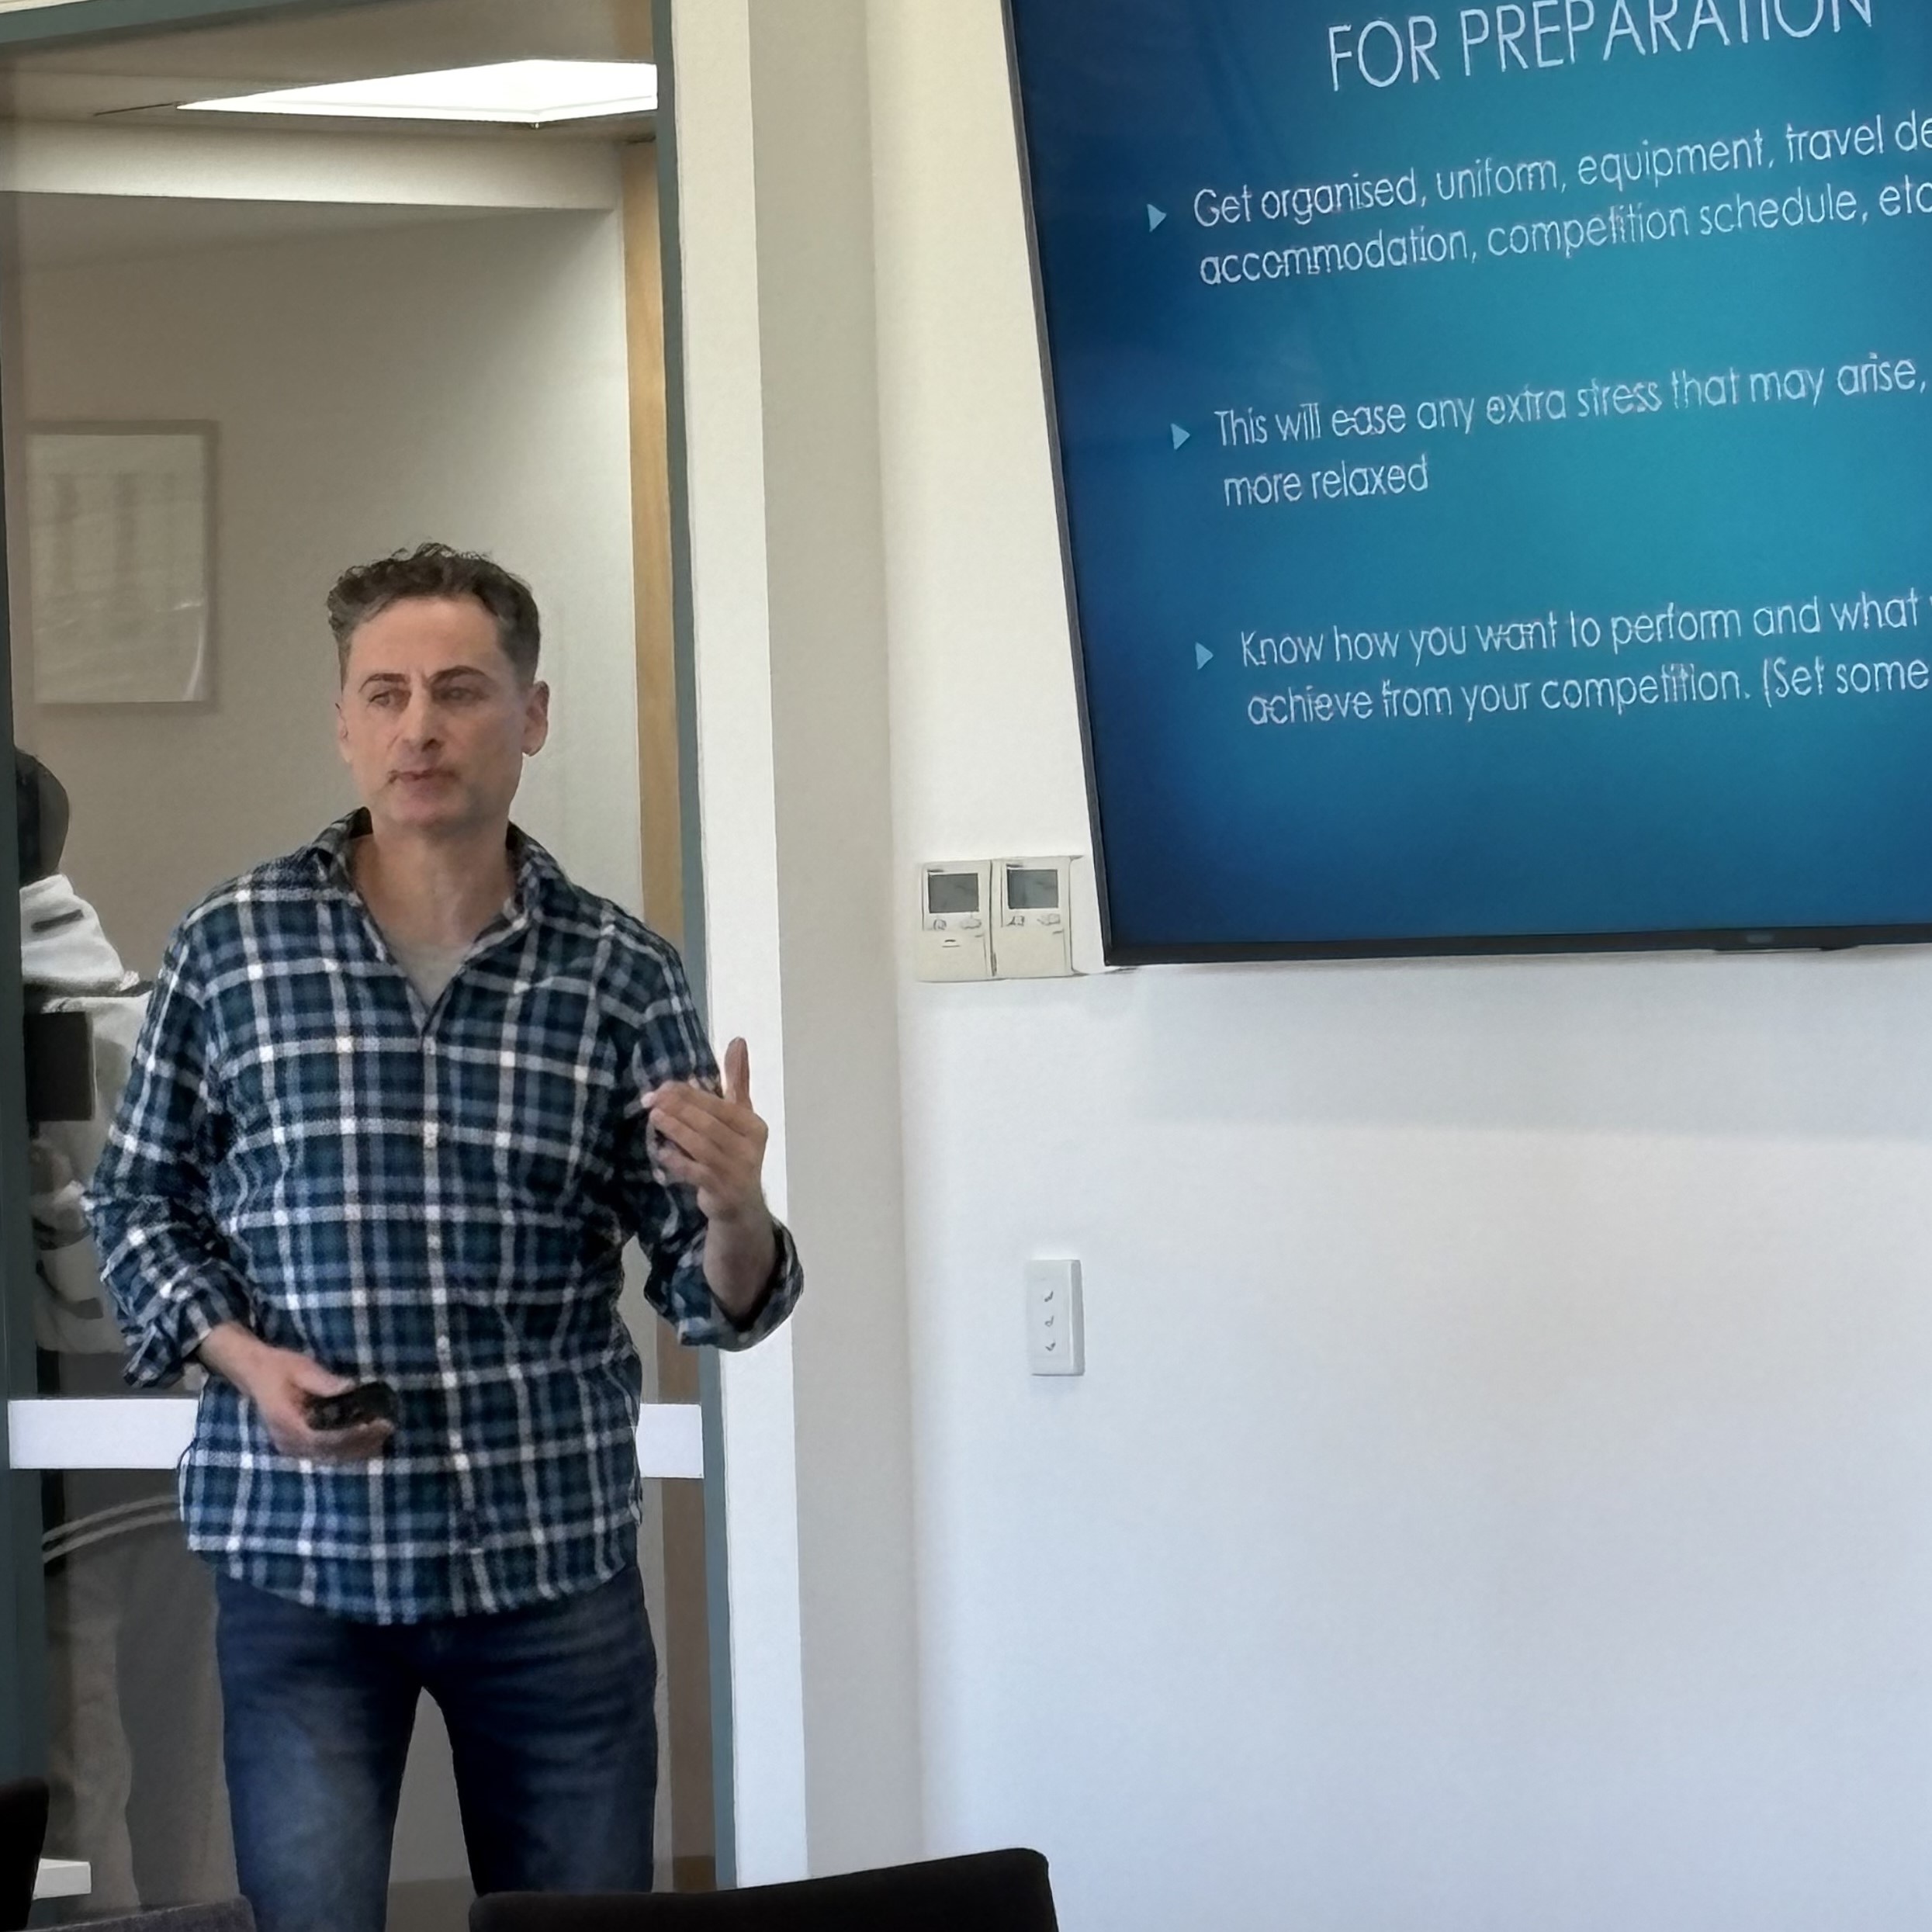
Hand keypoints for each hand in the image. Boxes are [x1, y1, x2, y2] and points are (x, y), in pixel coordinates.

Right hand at [197, 1322, 392, 1464]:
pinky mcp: (295, 1446)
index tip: (379, 1424)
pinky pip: (323, 1453)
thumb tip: (351, 1387)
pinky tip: (365, 1442)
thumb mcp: (300, 1367)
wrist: (253, 1373)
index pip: (325, 1438)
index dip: (354, 1435)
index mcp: (287, 1422)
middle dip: (361, 1444)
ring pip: (328, 1457)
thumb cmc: (277, 1367)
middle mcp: (288, 1441)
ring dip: (356, 1450)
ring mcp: (290, 1447)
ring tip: (383, 1437)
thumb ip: (324, 1381)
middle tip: (388, 1429)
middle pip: (329, 1452)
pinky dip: (345, 1450)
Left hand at [645, 1038, 770, 1230]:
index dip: (691, 1094)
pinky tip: (661, 1152)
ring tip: (654, 1117)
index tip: (664, 1086)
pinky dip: (677, 1161)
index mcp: (753, 1125)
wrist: (741, 1206)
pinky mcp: (722, 1191)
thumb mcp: (739, 1116)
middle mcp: (749, 1147)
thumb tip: (738, 1040)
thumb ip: (737, 1080)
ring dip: (676, 1130)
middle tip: (651, 1098)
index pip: (720, 1105)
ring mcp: (736, 1170)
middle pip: (709, 1123)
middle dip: (679, 1109)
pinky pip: (696, 1172)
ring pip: (702, 1146)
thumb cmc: (735, 1152)